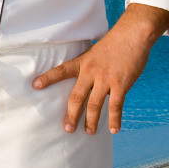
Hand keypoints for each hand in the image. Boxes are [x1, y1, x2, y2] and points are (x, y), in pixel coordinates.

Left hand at [32, 3, 168, 134]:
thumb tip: (88, 86)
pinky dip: (114, 119)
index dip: (48, 78)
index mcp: (83, 62)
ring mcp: (106, 79)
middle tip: (67, 129)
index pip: (61, 70)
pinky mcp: (121, 84)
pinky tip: (113, 130)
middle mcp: (91, 72)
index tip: (35, 85)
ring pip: (94, 105)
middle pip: (77, 97)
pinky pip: (116, 106)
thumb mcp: (94, 53)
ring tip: (88, 132)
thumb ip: (89, 68)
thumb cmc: (114, 44)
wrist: (133, 35)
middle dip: (71, 115)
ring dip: (91, 121)